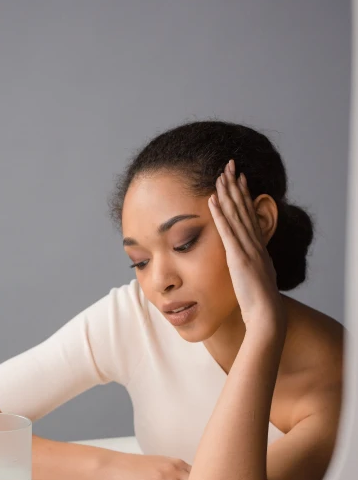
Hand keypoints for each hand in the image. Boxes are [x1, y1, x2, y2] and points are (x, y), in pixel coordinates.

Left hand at [208, 159, 284, 331]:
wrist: (267, 314)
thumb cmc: (259, 304)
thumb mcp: (254, 280)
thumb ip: (249, 269)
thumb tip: (243, 266)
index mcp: (259, 248)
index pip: (250, 216)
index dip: (244, 196)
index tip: (239, 179)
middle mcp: (255, 244)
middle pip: (244, 209)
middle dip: (236, 186)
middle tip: (229, 165)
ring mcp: (248, 250)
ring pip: (236, 215)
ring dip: (227, 194)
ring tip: (220, 175)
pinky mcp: (239, 258)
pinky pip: (227, 231)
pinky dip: (220, 214)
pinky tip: (212, 200)